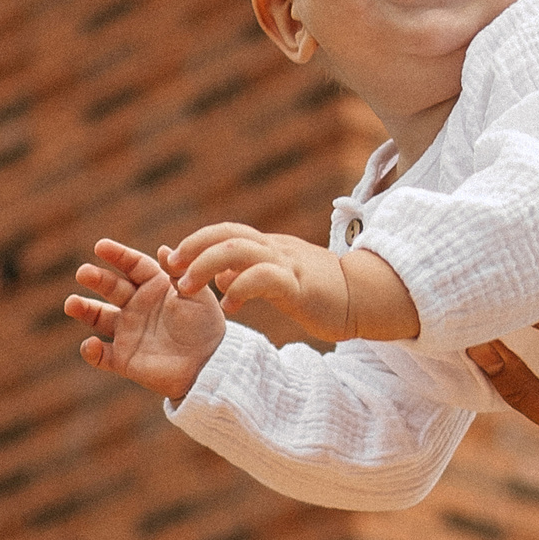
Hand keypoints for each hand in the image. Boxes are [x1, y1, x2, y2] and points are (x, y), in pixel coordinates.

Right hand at [65, 239, 227, 400]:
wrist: (210, 365)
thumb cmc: (206, 327)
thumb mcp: (197, 296)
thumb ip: (178, 274)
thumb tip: (162, 249)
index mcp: (154, 286)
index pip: (132, 265)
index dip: (117, 255)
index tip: (101, 246)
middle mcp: (136, 305)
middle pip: (111, 287)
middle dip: (96, 279)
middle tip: (83, 273)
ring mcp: (128, 332)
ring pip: (98, 318)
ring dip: (83, 310)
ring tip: (71, 304)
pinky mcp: (123, 359)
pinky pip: (101, 355)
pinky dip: (91, 351)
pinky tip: (91, 345)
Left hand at [166, 223, 421, 342]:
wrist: (367, 297)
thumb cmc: (324, 293)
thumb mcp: (280, 282)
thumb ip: (249, 276)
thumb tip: (219, 279)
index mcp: (269, 247)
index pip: (226, 232)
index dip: (197, 242)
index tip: (173, 260)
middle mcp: (275, 248)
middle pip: (226, 234)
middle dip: (194, 248)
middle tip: (171, 268)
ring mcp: (287, 263)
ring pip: (238, 250)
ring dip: (206, 265)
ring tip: (185, 287)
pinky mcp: (299, 284)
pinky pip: (264, 278)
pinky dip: (240, 288)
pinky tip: (230, 307)